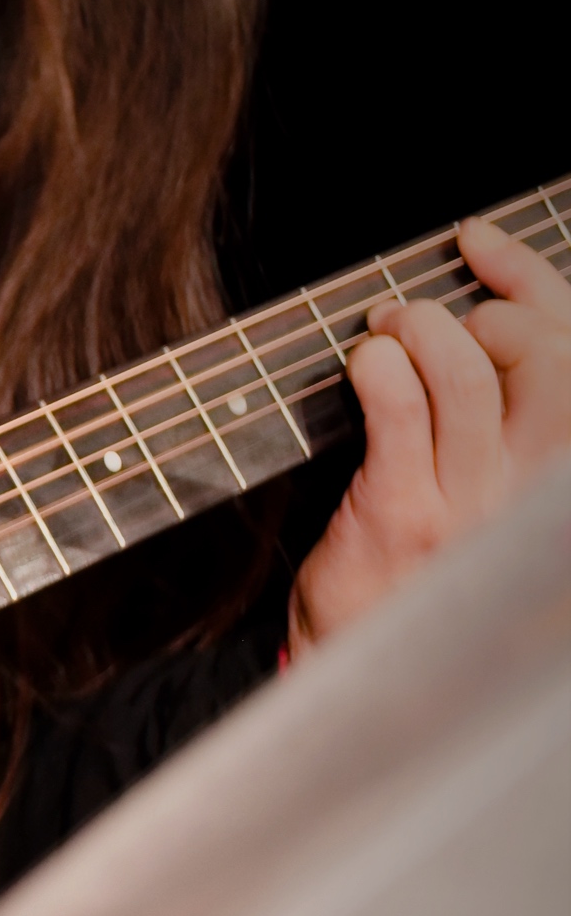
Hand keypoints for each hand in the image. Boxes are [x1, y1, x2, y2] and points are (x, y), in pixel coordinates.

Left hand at [290, 216, 570, 652]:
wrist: (365, 672)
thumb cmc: (416, 573)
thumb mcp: (484, 493)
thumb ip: (491, 419)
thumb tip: (474, 315)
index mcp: (552, 472)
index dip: (534, 280)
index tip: (482, 244)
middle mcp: (531, 486)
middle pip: (544, 353)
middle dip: (482, 301)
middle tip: (418, 306)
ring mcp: (472, 502)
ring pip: (473, 373)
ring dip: (421, 326)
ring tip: (383, 330)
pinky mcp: (404, 516)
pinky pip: (401, 412)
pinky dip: (381, 367)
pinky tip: (363, 363)